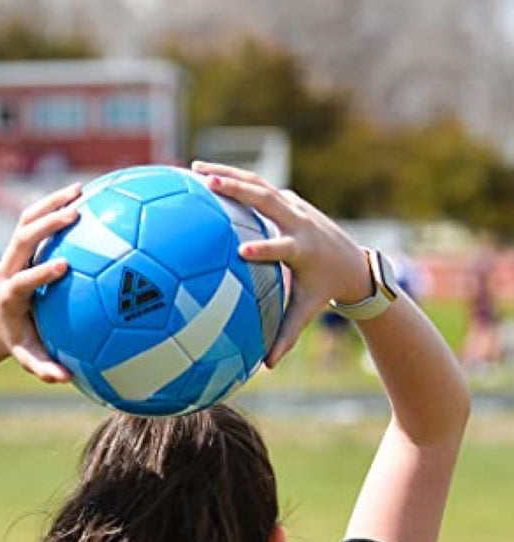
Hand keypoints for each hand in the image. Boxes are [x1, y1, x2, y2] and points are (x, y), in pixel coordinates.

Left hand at [0, 183, 81, 381]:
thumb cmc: (18, 342)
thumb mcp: (28, 358)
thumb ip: (44, 369)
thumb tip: (67, 380)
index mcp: (10, 295)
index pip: (23, 280)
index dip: (40, 272)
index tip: (64, 266)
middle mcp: (8, 268)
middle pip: (22, 240)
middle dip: (45, 226)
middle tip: (75, 215)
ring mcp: (12, 253)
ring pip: (27, 221)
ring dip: (51, 204)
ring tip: (81, 191)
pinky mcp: (19, 244)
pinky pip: (35, 218)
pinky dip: (55, 204)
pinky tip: (84, 194)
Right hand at [191, 161, 372, 366]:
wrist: (352, 261)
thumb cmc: (323, 290)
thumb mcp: (306, 311)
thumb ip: (286, 335)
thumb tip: (267, 366)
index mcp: (302, 250)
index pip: (282, 248)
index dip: (265, 249)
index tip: (242, 251)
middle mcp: (298, 221)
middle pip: (267, 200)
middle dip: (238, 191)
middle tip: (209, 183)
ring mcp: (293, 206)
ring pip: (260, 184)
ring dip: (229, 174)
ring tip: (196, 169)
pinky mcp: (287, 200)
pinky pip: (258, 184)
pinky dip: (234, 178)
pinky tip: (205, 175)